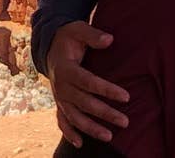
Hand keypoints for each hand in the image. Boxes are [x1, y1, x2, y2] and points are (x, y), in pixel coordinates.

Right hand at [47, 20, 130, 146]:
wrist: (49, 46)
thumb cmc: (68, 37)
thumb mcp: (78, 30)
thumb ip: (93, 35)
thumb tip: (110, 39)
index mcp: (66, 68)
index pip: (89, 82)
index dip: (107, 90)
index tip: (126, 97)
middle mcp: (61, 86)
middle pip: (85, 103)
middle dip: (105, 113)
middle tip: (125, 121)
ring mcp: (59, 97)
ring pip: (74, 116)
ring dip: (90, 128)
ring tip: (109, 137)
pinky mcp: (59, 102)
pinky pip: (61, 121)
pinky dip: (69, 133)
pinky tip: (80, 144)